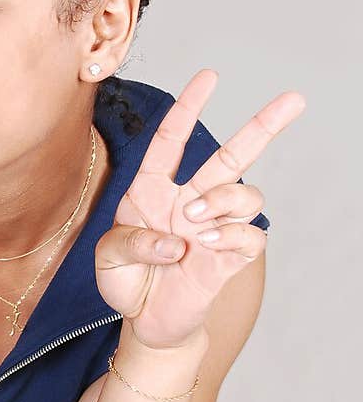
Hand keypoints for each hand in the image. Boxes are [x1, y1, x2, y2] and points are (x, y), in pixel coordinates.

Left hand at [93, 68, 305, 350]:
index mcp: (153, 190)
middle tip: (295, 100)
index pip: (172, 140)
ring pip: (245, 193)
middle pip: (234, 156)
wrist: (146, 324)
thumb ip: (130, 243)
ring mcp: (213, 227)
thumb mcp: (107, 260)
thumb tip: (175, 239)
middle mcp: (188, 201)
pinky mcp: (230, 257)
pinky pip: (250, 235)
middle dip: (264, 126)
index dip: (188, 108)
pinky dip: (231, 236)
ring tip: (195, 221)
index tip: (209, 77)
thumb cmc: (125, 283)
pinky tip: (208, 247)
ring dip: (223, 200)